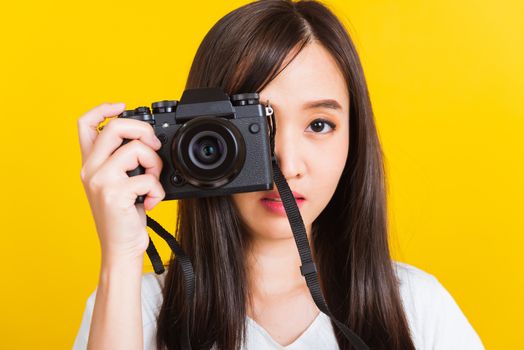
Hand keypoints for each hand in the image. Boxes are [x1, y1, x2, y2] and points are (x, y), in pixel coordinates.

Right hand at [77, 103, 164, 260]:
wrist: (120, 248)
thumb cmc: (123, 216)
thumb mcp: (119, 184)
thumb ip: (124, 162)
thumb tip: (149, 141)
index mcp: (91, 164)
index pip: (84, 124)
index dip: (102, 109)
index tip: (122, 106)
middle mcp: (90, 169)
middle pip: (115, 127)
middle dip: (144, 131)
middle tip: (154, 146)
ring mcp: (101, 181)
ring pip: (136, 149)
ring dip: (155, 163)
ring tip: (154, 180)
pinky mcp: (115, 194)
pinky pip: (148, 178)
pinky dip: (158, 189)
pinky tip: (152, 201)